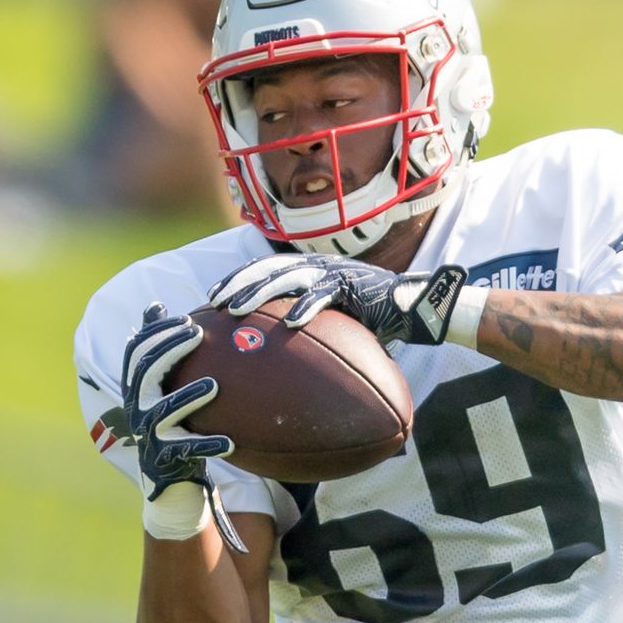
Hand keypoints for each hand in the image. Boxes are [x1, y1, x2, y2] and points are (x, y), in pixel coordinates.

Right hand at [122, 303, 246, 552]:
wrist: (169, 481)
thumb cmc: (173, 425)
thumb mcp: (165, 387)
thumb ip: (162, 351)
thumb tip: (155, 305)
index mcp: (137, 388)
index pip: (137, 352)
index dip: (156, 332)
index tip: (184, 318)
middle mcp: (137, 409)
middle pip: (145, 373)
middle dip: (168, 350)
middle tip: (197, 334)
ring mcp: (149, 434)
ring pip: (164, 411)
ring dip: (188, 396)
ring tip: (213, 385)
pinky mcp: (165, 458)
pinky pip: (188, 449)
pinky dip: (209, 445)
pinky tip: (230, 442)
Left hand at [209, 253, 468, 345]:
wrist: (409, 305)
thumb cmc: (367, 317)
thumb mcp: (331, 318)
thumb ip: (306, 325)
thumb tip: (275, 357)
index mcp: (308, 268)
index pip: (264, 267)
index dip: (237, 278)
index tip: (212, 297)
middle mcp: (316, 265)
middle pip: (268, 268)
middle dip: (239, 283)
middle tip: (216, 303)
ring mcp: (333, 272)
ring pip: (288, 276)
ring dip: (260, 292)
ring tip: (238, 309)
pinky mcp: (351, 284)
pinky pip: (324, 295)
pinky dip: (306, 307)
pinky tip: (288, 323)